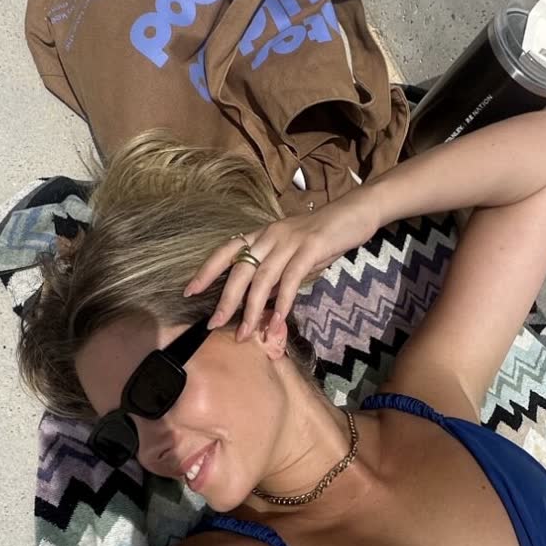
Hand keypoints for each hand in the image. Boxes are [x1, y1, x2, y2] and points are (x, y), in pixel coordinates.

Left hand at [185, 192, 381, 338]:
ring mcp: (289, 241)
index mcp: (262, 234)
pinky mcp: (310, 248)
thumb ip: (277, 272)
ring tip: (246, 333)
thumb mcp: (294, 252)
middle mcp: (270, 235)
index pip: (226, 251)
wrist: (355, 212)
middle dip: (225, 301)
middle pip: (239, 271)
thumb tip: (263, 300)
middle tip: (214, 324)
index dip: (206, 271)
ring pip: (262, 279)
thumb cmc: (325, 235)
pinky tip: (277, 320)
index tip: (189, 291)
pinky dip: (282, 302)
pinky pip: (291, 279)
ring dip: (251, 310)